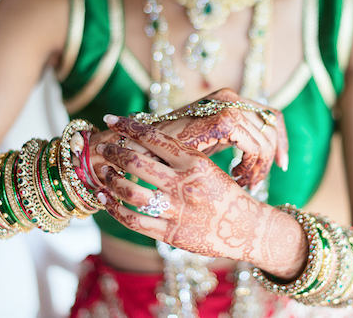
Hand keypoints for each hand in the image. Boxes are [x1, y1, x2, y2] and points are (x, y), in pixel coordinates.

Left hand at [95, 115, 306, 277]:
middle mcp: (184, 185)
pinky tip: (105, 200)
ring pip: (131, 192)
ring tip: (104, 174)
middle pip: (137, 163)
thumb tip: (148, 139)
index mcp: (195, 163)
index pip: (155, 138)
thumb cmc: (225, 194)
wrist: (248, 229)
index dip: (129, 127)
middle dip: (114, 153)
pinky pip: (134, 221)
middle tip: (104, 148)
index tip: (111, 118)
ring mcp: (177, 210)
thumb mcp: (209, 167)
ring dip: (111, 181)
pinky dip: (114, 209)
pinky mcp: (171, 234)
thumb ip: (181, 156)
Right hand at [101, 88, 288, 186]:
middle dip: (272, 157)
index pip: (272, 115)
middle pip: (273, 125)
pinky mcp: (220, 120)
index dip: (281, 141)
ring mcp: (225, 106)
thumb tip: (262, 159)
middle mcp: (229, 97)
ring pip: (266, 138)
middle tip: (256, 181)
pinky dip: (250, 165)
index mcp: (228, 101)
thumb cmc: (170, 152)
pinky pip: (254, 145)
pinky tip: (236, 177)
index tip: (281, 166)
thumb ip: (231, 143)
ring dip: (259, 166)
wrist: (138, 149)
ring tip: (241, 181)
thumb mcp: (208, 145)